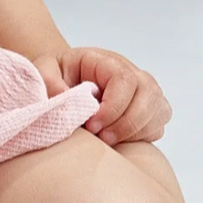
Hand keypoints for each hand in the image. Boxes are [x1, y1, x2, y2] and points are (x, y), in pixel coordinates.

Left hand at [31, 45, 171, 145]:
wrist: (66, 82)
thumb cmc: (57, 74)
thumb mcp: (44, 70)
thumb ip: (50, 81)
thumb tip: (65, 99)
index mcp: (106, 61)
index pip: (124, 79)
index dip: (112, 106)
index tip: (92, 125)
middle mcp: (131, 73)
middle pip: (148, 94)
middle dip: (126, 123)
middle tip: (102, 139)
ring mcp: (144, 92)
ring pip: (158, 111)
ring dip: (135, 131)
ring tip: (108, 141)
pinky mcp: (149, 111)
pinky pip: (158, 126)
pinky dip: (142, 137)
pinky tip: (119, 140)